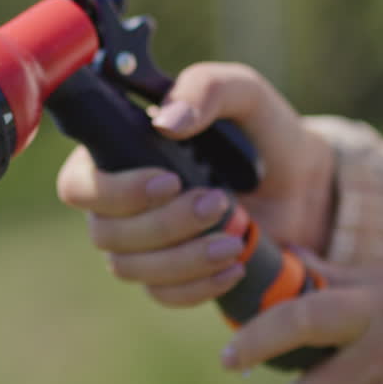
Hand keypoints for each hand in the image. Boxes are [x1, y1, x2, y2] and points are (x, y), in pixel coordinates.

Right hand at [56, 62, 334, 306]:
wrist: (304, 185)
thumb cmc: (264, 131)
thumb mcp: (244, 95)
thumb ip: (206, 89)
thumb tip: (167, 123)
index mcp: (118, 153)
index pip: (78, 185)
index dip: (114, 191)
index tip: (170, 181)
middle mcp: (118, 202)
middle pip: (105, 233)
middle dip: (163, 224)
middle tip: (218, 203)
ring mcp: (140, 244)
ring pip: (129, 268)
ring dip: (183, 259)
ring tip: (234, 240)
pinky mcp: (168, 276)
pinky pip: (162, 295)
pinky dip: (198, 287)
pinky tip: (235, 266)